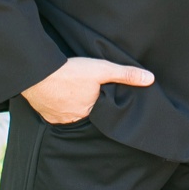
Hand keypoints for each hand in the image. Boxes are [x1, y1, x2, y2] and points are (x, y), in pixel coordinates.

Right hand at [22, 56, 154, 123]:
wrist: (37, 73)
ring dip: (74, 105)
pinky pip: (56, 113)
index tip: (106, 97)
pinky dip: (60, 106)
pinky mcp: (45, 114)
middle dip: (89, 104)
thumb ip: (126, 75)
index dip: (105, 104)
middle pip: (87, 113)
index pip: (103, 112)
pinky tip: (62, 96)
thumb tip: (150, 79)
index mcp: (90, 112)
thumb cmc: (71, 72)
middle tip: (89, 92)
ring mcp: (58, 119)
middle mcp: (74, 120)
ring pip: (71, 113)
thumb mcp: (103, 70)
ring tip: (76, 92)